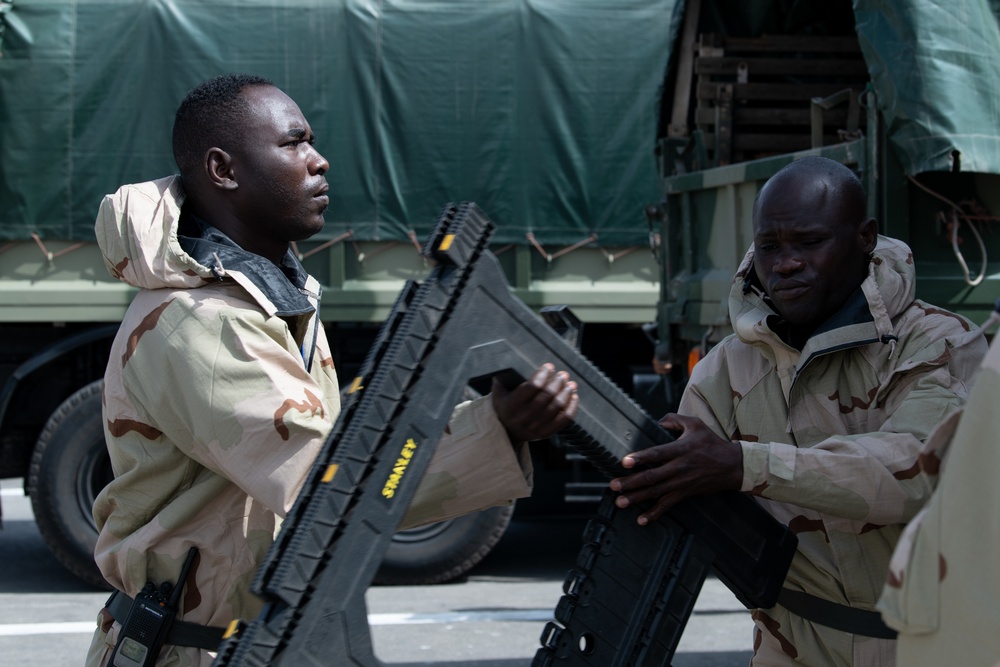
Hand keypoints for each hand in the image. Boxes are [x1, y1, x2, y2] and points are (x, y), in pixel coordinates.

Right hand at [491, 363, 578, 442]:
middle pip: (548, 394)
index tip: (549, 366)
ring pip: (558, 406)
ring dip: (567, 392)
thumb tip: (508, 358)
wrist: (507, 432)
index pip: (533, 386)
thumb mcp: (499, 393)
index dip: (544, 373)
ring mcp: (536, 426)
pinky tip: (574, 397)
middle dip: (558, 381)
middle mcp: (524, 416)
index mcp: (512, 405)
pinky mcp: (546, 432)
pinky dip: (572, 406)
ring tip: (570, 384)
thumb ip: (503, 378)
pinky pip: (564, 419)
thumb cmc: (505, 407)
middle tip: (563, 374)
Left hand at [609, 413, 742, 524]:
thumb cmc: (712, 443)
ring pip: (656, 492)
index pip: (657, 453)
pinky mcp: (685, 493)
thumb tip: (657, 420)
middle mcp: (679, 467)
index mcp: (680, 449)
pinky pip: (668, 504)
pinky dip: (655, 513)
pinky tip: (642, 520)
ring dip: (637, 498)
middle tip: (614, 486)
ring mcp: (682, 482)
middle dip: (631, 482)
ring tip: (620, 502)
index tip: (625, 462)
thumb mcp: (695, 424)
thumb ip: (674, 419)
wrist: (733, 466)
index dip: (640, 458)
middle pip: (652, 476)